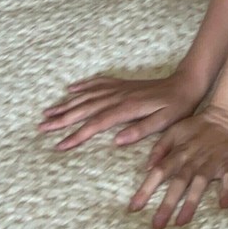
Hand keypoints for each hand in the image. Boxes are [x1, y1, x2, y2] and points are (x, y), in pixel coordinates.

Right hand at [37, 71, 201, 150]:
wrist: (187, 83)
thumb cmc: (177, 107)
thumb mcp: (165, 122)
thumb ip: (141, 130)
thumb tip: (117, 141)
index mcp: (127, 108)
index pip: (96, 124)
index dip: (76, 135)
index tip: (59, 145)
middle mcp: (119, 96)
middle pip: (85, 108)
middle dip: (62, 119)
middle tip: (41, 127)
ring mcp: (119, 88)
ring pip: (87, 96)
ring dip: (67, 103)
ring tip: (47, 111)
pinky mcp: (123, 84)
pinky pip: (99, 83)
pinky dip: (83, 86)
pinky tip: (71, 89)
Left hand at [127, 105, 227, 228]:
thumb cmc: (197, 126)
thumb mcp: (175, 130)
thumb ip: (160, 147)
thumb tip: (147, 167)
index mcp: (179, 152)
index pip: (159, 172)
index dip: (146, 189)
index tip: (134, 208)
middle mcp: (193, 160)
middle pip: (178, 183)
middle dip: (167, 204)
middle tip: (157, 225)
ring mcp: (211, 163)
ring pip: (200, 184)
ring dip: (191, 202)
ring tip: (181, 222)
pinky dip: (227, 191)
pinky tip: (224, 205)